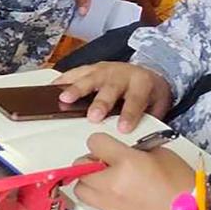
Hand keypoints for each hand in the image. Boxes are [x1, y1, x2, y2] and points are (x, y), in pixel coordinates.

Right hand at [53, 62, 172, 131]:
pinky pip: (76, 72)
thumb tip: (138, 141)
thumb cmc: (149, 93)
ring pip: (91, 78)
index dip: (129, 114)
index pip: (136, 100)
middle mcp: (122, 74)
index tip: (123, 129)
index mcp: (142, 83)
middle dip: (101, 103)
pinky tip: (54, 87)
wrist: (148, 71)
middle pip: (110, 88)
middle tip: (93, 117)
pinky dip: (65, 80)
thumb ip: (147, 120)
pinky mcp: (92, 68)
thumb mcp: (157, 106)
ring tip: (65, 99)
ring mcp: (105, 69)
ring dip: (77, 89)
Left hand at [74, 133, 195, 209]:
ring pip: (81, 188)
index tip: (108, 144)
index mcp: (126, 163)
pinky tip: (118, 195)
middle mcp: (112, 184)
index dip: (101, 141)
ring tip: (106, 179)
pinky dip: (101, 197)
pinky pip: (97, 204)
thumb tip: (126, 151)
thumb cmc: (184, 189)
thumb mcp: (162, 155)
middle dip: (91, 161)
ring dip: (90, 181)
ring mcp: (111, 204)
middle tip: (106, 162)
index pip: (95, 142)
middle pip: (81, 165)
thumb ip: (138, 149)